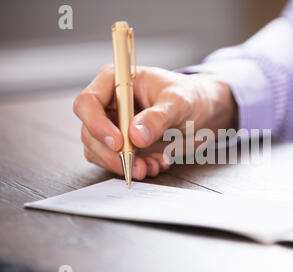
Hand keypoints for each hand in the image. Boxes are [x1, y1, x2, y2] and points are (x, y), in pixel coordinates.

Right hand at [73, 65, 236, 179]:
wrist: (204, 112)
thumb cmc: (191, 97)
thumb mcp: (179, 102)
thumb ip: (158, 117)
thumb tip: (135, 136)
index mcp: (116, 81)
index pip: (88, 102)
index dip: (97, 125)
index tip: (119, 143)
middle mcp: (109, 103)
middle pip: (90, 132)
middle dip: (112, 154)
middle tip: (137, 165)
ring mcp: (113, 125)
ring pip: (99, 151)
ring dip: (122, 165)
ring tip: (151, 166)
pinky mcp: (123, 145)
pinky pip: (115, 162)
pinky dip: (132, 168)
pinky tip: (155, 165)